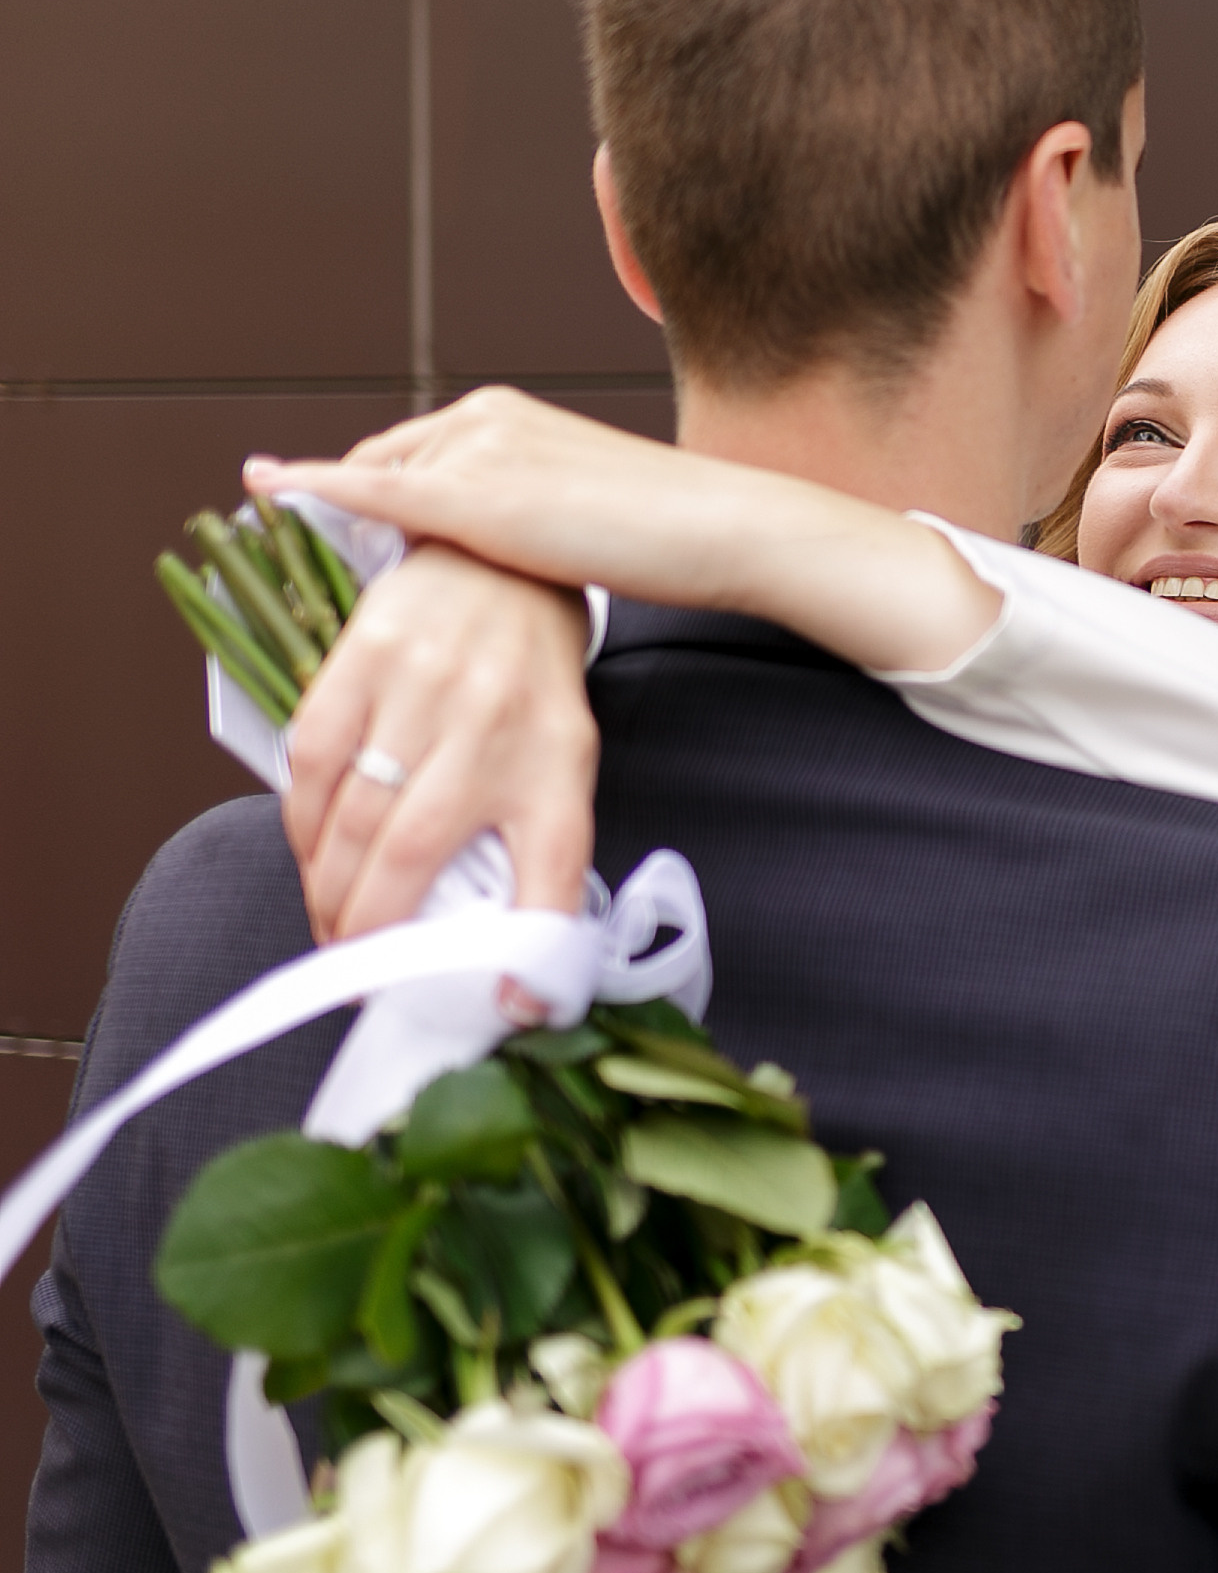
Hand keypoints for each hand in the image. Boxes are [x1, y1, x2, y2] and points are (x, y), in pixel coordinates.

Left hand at [252, 387, 738, 608]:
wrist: (720, 527)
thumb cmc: (674, 536)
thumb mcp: (586, 511)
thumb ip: (531, 515)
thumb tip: (509, 555)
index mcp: (508, 415)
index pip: (416, 452)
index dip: (373, 490)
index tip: (340, 523)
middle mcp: (482, 416)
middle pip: (383, 461)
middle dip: (337, 499)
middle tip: (288, 544)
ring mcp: (476, 451)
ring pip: (374, 481)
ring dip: (325, 512)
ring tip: (275, 548)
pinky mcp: (476, 499)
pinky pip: (374, 495)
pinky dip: (314, 492)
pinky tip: (268, 495)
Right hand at [283, 549, 597, 940]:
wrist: (504, 565)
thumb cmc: (531, 687)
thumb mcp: (562, 770)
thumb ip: (541, 858)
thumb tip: (517, 972)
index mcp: (557, 763)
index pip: (553, 872)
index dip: (526, 951)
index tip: (504, 1007)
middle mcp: (491, 725)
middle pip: (413, 857)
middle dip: (371, 931)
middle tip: (355, 972)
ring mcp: (422, 686)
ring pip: (353, 815)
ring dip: (327, 887)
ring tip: (328, 928)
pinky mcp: (362, 654)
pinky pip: (312, 757)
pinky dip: (300, 818)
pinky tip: (307, 851)